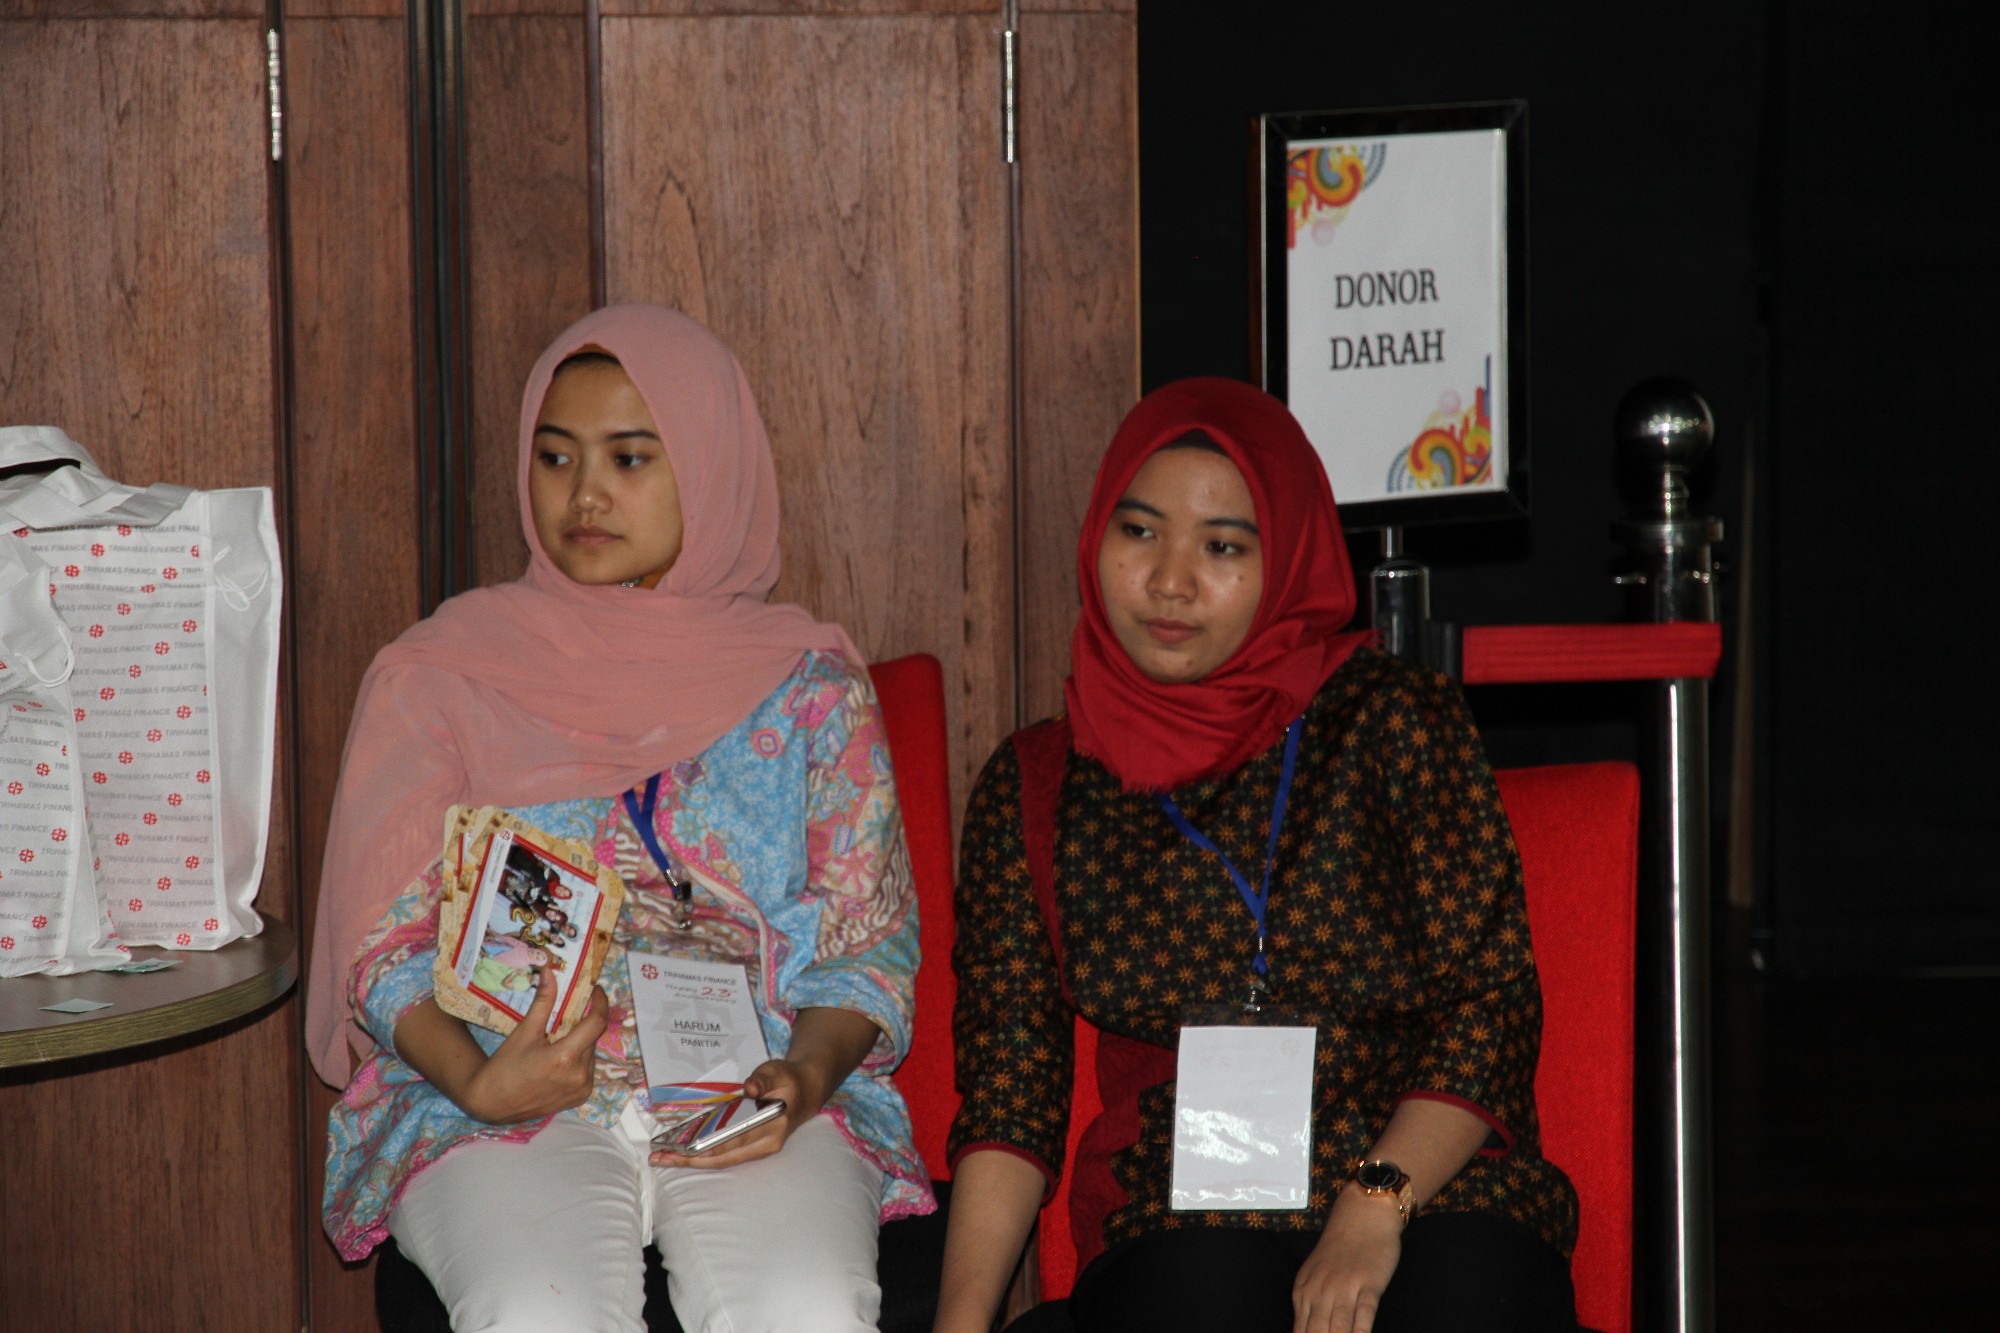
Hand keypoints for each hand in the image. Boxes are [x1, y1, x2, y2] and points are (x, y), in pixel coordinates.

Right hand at [460, 968, 608, 1123]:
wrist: (492, 1102)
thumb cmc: (506, 1066)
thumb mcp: (525, 1031)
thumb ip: (543, 1001)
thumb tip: (550, 970)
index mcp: (565, 1057)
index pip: (597, 1023)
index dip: (600, 1003)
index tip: (596, 990)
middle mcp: (579, 1075)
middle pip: (592, 1038)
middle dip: (583, 1024)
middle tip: (566, 1017)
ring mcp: (582, 1089)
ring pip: (591, 1054)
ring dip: (581, 1043)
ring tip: (557, 1042)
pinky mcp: (580, 1098)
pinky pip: (588, 1070)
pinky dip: (579, 1060)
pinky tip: (559, 1061)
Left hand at [647, 1054, 825, 1169]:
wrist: (807, 1091)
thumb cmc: (790, 1080)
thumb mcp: (777, 1071)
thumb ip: (763, 1078)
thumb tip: (749, 1088)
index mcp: (774, 1126)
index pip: (737, 1140)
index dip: (710, 1146)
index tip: (686, 1150)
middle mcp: (767, 1144)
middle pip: (724, 1158)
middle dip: (691, 1160)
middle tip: (660, 1157)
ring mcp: (760, 1149)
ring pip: (723, 1161)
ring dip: (693, 1161)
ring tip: (663, 1158)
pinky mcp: (753, 1149)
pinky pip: (725, 1156)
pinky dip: (703, 1156)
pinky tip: (682, 1153)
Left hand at [1292, 1187, 1404, 1332]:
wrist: (1362, 1216)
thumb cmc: (1340, 1249)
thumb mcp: (1315, 1275)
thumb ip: (1310, 1304)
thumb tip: (1306, 1331)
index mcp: (1303, 1292)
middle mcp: (1320, 1292)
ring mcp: (1344, 1289)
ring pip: (1338, 1330)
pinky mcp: (1368, 1285)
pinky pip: (1363, 1316)